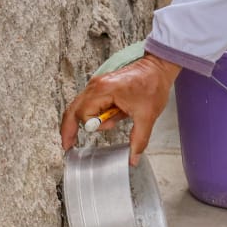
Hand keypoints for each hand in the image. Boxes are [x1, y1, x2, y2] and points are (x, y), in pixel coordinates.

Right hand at [61, 53, 179, 164]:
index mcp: (104, 90)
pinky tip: (113, 114)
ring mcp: (97, 84)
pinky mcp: (101, 85)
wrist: (158, 68)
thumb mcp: (147, 116)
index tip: (105, 127)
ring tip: (116, 118)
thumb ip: (138, 140)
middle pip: (73, 109)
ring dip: (92, 119)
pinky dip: (95, 112)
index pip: (84, 114)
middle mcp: (96, 85)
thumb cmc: (153, 85)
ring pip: (80, 105)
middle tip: (68, 145)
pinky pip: (90, 102)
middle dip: (70, 128)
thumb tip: (132, 158)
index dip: (94, 125)